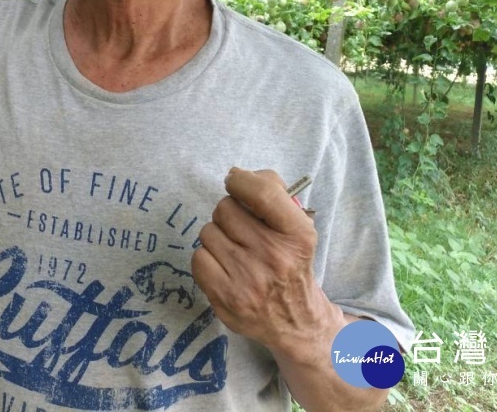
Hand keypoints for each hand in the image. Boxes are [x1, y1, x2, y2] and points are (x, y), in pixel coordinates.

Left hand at [191, 168, 338, 355]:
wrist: (296, 322)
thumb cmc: (291, 264)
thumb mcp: (298, 229)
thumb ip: (274, 196)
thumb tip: (237, 175)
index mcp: (297, 235)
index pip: (262, 193)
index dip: (241, 180)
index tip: (236, 180)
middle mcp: (274, 256)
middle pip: (225, 208)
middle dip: (229, 213)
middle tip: (241, 229)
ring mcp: (248, 279)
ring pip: (208, 231)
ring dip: (218, 236)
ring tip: (235, 250)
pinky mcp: (226, 298)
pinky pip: (198, 257)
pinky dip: (207, 258)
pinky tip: (224, 267)